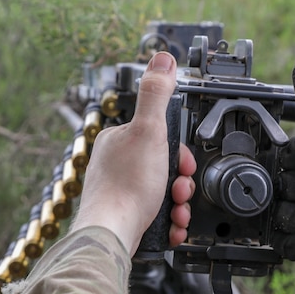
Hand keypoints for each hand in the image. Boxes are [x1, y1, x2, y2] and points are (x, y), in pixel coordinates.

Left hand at [72, 52, 197, 252]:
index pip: (160, 138)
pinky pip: (158, 216)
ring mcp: (120, 191)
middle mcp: (116, 164)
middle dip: (180, 183)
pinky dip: (170, 223)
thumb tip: (162, 60)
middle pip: (165, 167)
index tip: (182, 165)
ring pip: (164, 193)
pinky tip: (171, 226)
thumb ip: (156, 94)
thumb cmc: (126, 187)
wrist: (112, 233)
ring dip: (179, 204)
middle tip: (178, 190)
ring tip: (175, 211)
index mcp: (118, 140)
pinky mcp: (126, 215)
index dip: (179, 153)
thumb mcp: (149, 131)